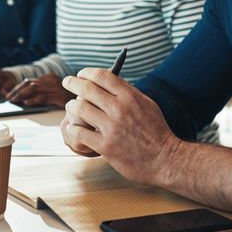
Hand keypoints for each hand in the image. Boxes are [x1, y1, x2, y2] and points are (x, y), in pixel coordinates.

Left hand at [4, 72, 72, 107]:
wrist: (85, 100)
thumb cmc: (67, 98)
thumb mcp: (54, 91)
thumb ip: (42, 92)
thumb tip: (24, 99)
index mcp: (49, 77)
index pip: (29, 81)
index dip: (17, 87)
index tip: (8, 94)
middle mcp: (51, 80)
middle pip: (29, 84)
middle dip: (17, 91)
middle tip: (8, 98)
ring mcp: (54, 88)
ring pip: (34, 89)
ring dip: (22, 95)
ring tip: (14, 101)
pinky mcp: (58, 96)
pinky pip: (43, 97)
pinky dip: (33, 100)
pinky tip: (26, 104)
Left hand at [60, 68, 180, 183]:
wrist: (165, 159)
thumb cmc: (155, 130)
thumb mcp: (147, 104)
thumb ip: (129, 91)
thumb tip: (110, 78)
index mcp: (130, 97)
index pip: (103, 76)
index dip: (88, 72)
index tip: (81, 73)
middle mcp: (120, 109)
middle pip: (88, 89)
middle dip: (73, 83)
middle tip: (67, 82)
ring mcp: (112, 128)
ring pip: (80, 109)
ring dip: (71, 105)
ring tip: (71, 106)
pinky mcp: (106, 147)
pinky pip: (80, 132)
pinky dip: (73, 127)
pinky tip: (74, 127)